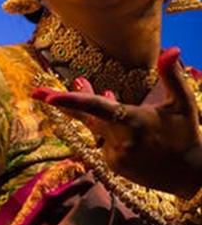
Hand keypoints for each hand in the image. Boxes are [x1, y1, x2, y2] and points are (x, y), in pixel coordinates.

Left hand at [31, 47, 201, 197]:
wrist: (191, 176)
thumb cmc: (187, 135)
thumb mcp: (183, 104)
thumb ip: (172, 76)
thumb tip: (172, 49)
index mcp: (134, 122)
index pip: (98, 109)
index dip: (72, 102)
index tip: (48, 98)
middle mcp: (120, 141)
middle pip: (86, 116)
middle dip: (68, 101)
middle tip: (37, 92)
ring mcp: (114, 156)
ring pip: (94, 127)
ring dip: (88, 109)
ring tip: (82, 83)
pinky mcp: (113, 166)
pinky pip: (101, 141)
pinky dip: (103, 128)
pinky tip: (113, 115)